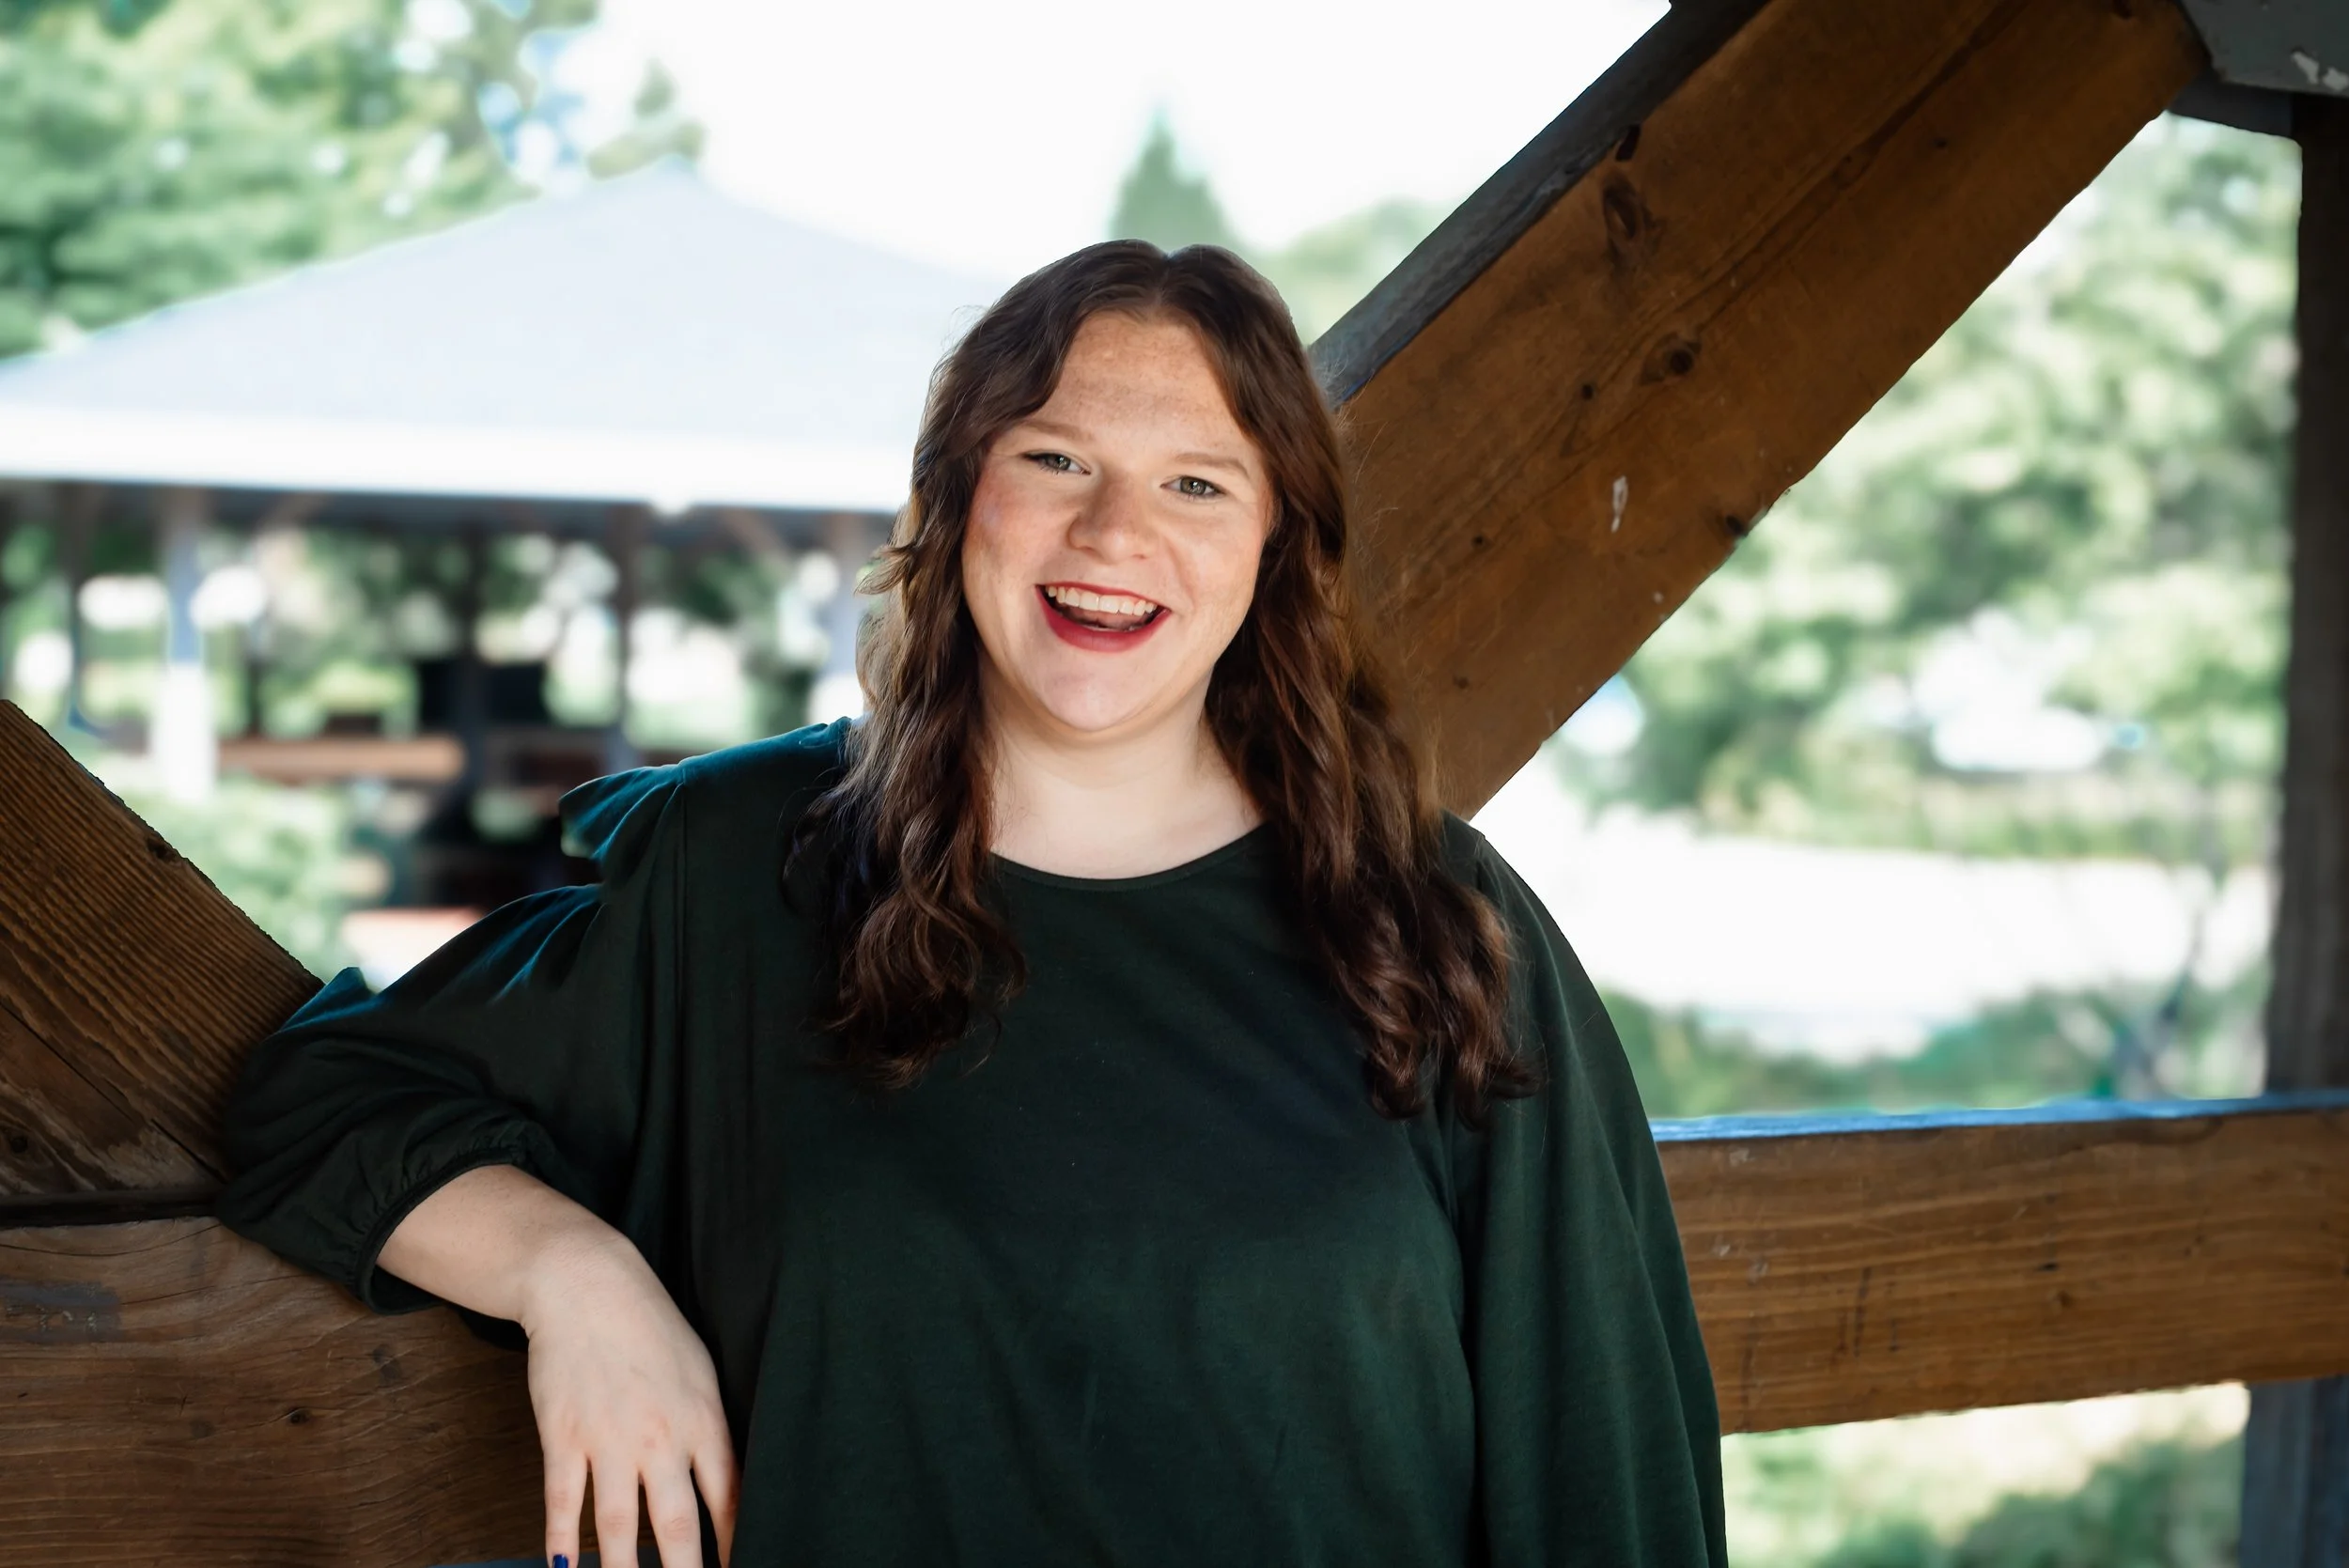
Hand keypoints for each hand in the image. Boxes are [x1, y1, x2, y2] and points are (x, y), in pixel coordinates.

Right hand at [518, 1230, 738, 1567]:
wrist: (587, 1286)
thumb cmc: (650, 1327)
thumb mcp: (700, 1371)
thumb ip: (713, 1429)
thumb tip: (729, 1485)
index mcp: (702, 1419)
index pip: (728, 1497)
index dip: (736, 1544)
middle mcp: (659, 1437)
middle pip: (676, 1524)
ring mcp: (608, 1439)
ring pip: (617, 1526)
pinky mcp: (563, 1436)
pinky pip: (563, 1502)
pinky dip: (562, 1543)